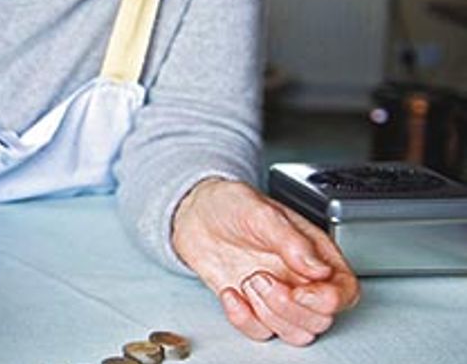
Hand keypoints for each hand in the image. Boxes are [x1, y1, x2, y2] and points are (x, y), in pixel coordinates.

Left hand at [171, 178, 359, 345]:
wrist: (195, 213)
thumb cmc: (231, 206)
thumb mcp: (260, 212)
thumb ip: (292, 240)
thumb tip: (319, 269)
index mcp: (315, 254)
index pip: (345, 291)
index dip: (329, 300)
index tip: (300, 290)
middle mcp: (301, 279)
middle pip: (321, 319)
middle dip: (290, 307)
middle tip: (262, 278)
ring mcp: (277, 296)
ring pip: (295, 333)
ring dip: (269, 314)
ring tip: (248, 281)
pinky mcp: (251, 307)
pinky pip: (260, 332)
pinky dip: (243, 319)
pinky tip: (231, 293)